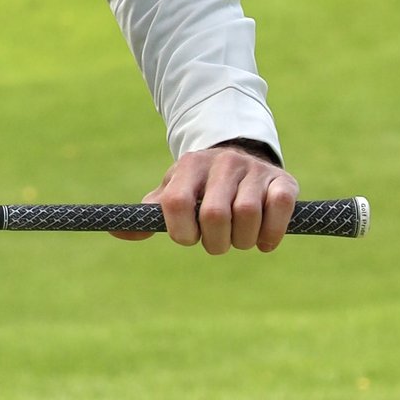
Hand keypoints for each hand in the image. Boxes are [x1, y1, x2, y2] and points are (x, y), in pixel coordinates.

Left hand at [141, 142, 297, 253]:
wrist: (241, 157)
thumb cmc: (199, 186)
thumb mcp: (172, 193)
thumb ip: (148, 215)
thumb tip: (116, 233)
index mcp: (190, 165)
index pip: (177, 204)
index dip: (181, 232)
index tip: (189, 237)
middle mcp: (223, 162)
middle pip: (215, 214)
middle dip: (215, 242)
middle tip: (217, 243)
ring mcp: (254, 170)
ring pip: (248, 214)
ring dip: (243, 241)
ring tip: (240, 240)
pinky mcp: (283, 180)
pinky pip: (280, 207)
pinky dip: (272, 233)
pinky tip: (264, 240)